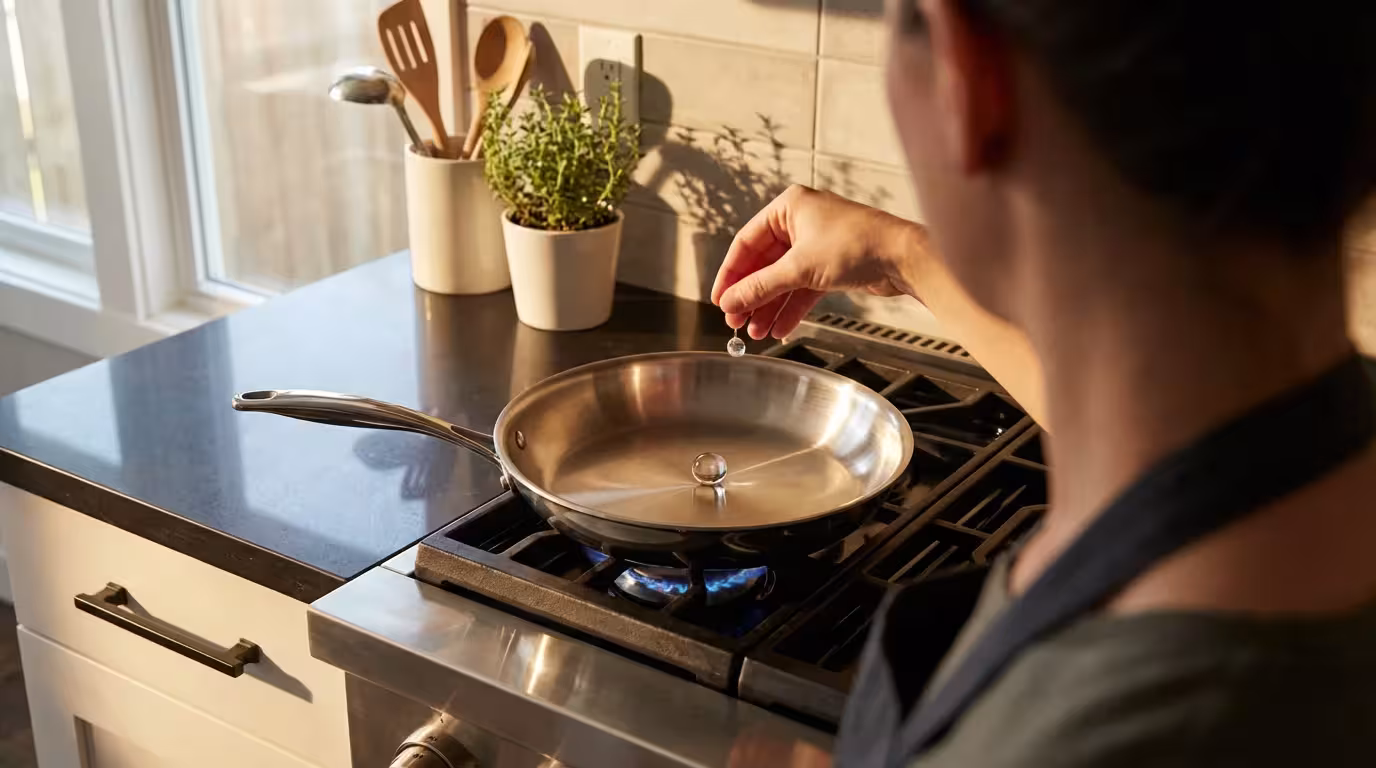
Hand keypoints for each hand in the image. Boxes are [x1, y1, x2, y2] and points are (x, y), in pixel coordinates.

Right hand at [711, 185, 916, 338]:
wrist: (903, 257)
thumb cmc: (856, 244)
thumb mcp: (799, 268)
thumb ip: (760, 287)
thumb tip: (730, 301)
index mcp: (788, 207)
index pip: (746, 242)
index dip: (730, 274)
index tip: (720, 299)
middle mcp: (801, 222)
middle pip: (763, 263)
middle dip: (751, 295)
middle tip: (736, 321)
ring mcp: (817, 244)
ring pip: (783, 279)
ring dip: (769, 306)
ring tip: (756, 333)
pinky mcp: (832, 264)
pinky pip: (803, 288)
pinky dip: (791, 308)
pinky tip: (779, 329)